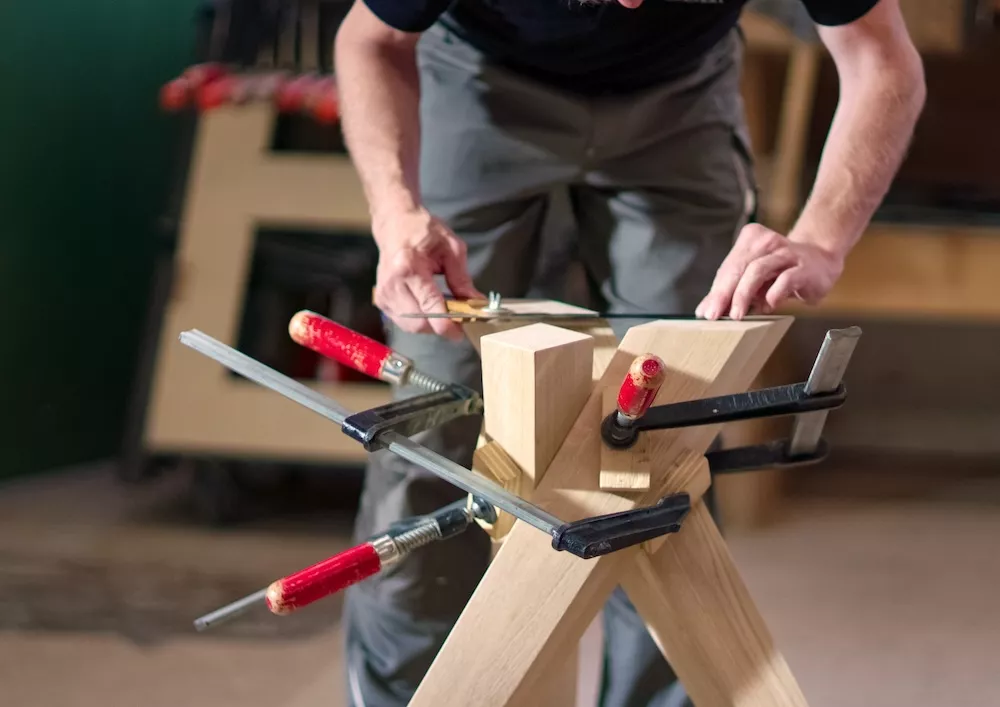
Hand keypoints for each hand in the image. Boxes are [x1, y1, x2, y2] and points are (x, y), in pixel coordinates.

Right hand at [373, 207, 483, 340]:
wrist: (395, 223)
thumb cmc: (424, 231)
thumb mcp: (451, 248)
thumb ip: (462, 279)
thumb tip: (477, 303)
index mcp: (410, 268)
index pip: (431, 308)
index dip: (449, 325)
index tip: (463, 330)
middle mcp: (393, 284)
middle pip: (420, 324)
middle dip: (441, 327)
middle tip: (456, 319)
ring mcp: (384, 294)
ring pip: (411, 327)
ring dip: (430, 325)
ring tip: (442, 310)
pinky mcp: (381, 300)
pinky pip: (403, 322)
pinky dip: (418, 320)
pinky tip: (427, 307)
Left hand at [696, 224, 844, 319]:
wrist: (821, 261)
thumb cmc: (782, 272)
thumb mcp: (754, 281)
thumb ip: (730, 292)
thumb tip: (704, 310)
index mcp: (750, 241)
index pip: (728, 268)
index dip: (716, 291)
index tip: (706, 312)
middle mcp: (767, 243)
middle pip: (739, 267)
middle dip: (724, 293)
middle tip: (715, 315)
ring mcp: (786, 253)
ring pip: (758, 270)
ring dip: (744, 293)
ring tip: (737, 314)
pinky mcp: (804, 267)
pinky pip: (786, 278)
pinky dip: (775, 292)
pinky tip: (769, 305)